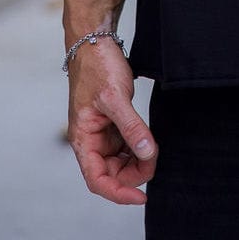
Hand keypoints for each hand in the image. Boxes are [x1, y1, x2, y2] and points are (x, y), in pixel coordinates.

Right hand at [66, 37, 156, 204]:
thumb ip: (132, 127)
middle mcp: (91, 140)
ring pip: (120, 161)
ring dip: (137, 161)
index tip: (142, 197)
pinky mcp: (113, 123)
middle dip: (134, 174)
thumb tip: (147, 153)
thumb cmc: (98, 68)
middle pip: (111, 174)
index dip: (119, 193)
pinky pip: (126, 144)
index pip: (97, 180)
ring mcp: (102, 132)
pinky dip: (139, 146)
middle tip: (155, 161)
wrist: (96, 42)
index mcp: (83, 139)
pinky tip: (149, 140)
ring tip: (154, 149)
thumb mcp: (116, 98)